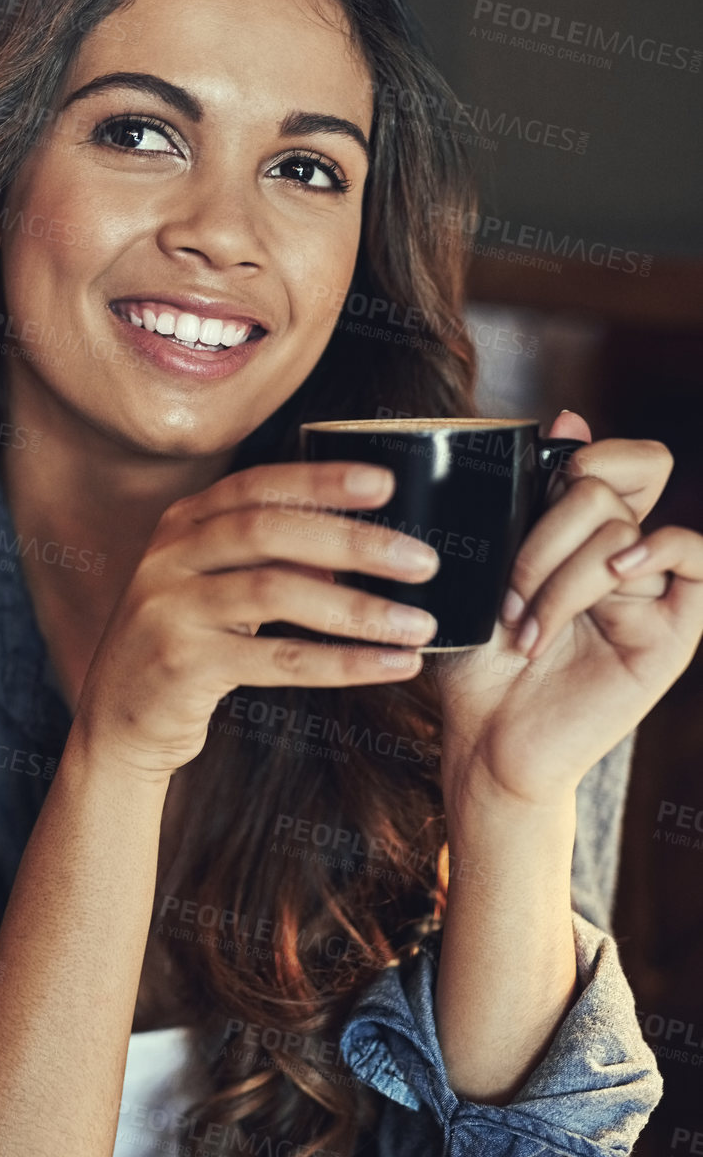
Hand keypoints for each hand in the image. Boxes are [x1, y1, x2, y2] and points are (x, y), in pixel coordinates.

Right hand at [72, 460, 438, 782]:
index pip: (257, 485)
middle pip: (269, 530)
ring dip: (358, 609)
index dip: (321, 480)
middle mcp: (170, 557)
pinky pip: (277, 660)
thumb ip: (275, 560)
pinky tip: (391, 665)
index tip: (385, 483)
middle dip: (354, 542)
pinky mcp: (181, 665)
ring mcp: (169, 609)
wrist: (117, 725)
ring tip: (419, 623)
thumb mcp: (219, 588)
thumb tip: (364, 547)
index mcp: (182, 524)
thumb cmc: (186, 647)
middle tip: (422, 560)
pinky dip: (343, 663)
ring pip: (275, 592)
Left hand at [436, 411, 702, 808]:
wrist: (486, 742)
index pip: (615, 457)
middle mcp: (622, 554)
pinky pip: (693, 556)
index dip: (583, 455)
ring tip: (527, 630)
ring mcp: (650, 589)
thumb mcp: (484, 565)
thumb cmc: (476, 660)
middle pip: (604, 486)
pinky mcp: (674, 628)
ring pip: (623, 526)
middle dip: (541, 535)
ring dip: (560, 575)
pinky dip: (656, 548)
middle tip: (508, 597)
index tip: (532, 494)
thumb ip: (526, 492)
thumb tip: (572, 414)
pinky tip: (617, 576)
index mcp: (579, 533)